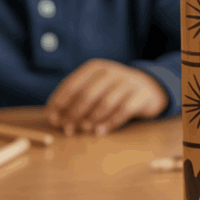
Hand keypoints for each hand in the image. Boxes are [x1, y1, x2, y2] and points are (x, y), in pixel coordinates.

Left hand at [44, 59, 168, 135]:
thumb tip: (53, 118)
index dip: (59, 103)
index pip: (71, 84)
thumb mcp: (94, 87)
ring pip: (105, 103)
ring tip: (84, 130)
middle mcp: (110, 71)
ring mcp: (127, 82)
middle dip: (74, 114)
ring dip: (92, 119)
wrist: (147, 87)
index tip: (52, 119)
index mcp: (94, 68)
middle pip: (87, 94)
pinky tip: (100, 132)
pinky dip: (109, 123)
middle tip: (67, 130)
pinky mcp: (140, 94)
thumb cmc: (112, 90)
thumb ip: (74, 99)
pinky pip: (123, 111)